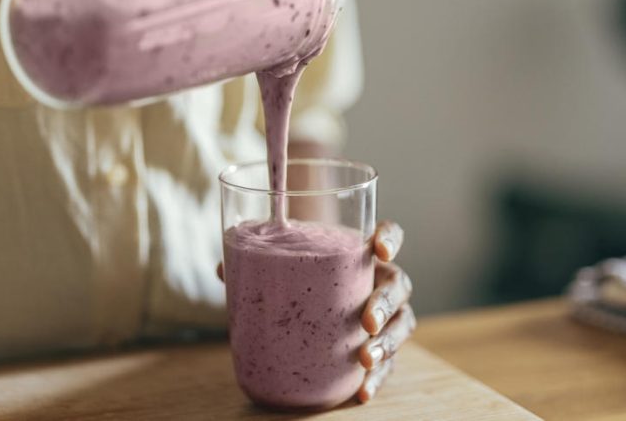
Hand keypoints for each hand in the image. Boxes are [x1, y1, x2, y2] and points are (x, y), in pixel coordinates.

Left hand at [215, 220, 413, 403]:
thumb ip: (258, 263)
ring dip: (388, 342)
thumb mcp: (283, 266)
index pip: (389, 234)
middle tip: (366, 321)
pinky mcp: (381, 345)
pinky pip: (390, 363)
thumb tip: (223, 269)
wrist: (311, 302)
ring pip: (402, 324)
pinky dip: (378, 378)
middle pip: (398, 285)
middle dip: (386, 304)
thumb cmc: (302, 276)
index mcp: (361, 253)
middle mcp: (380, 281)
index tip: (378, 249)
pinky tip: (363, 392)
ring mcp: (385, 315)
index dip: (389, 238)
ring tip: (367, 358)